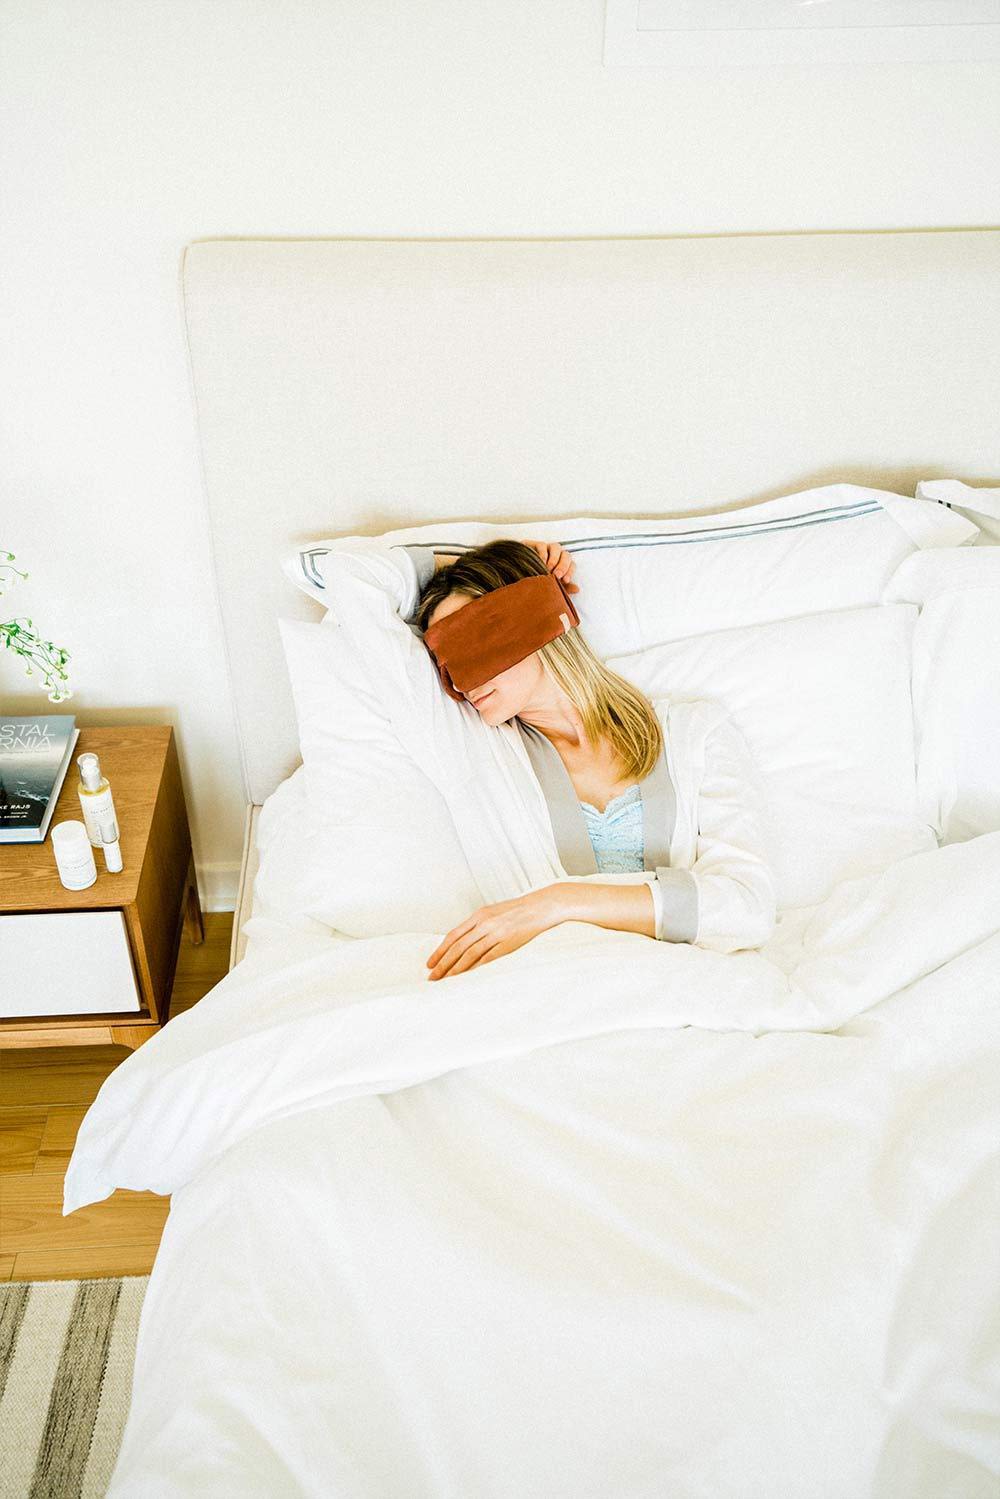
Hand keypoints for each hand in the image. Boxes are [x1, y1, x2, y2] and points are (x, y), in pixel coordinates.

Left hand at [426, 886, 566, 978]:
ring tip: (446, 981)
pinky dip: (476, 968)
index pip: (453, 936)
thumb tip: (460, 942)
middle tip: (433, 977)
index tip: (430, 964)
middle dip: (443, 964)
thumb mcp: (493, 912)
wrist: (540, 906)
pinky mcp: (508, 943)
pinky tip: (467, 978)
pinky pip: (488, 958)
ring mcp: (497, 933)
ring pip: (470, 954)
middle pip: (458, 947)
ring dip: (456, 969)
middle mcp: (485, 923)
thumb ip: (477, 925)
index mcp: (479, 915)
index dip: (440, 951)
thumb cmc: (516, 910)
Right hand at [524, 540, 579, 593]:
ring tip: (548, 569)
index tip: (565, 581)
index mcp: (561, 565)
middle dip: (563, 566)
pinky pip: (542, 545)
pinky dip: (542, 553)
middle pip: (566, 555)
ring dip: (554, 558)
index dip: (570, 572)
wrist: (514, 578)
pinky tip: (540, 562)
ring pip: (556, 547)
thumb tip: (577, 589)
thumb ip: (563, 588)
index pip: (571, 565)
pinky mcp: (533, 545)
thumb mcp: (549, 587)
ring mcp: (545, 549)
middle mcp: (555, 556)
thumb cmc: (533, 582)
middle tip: (557, 575)